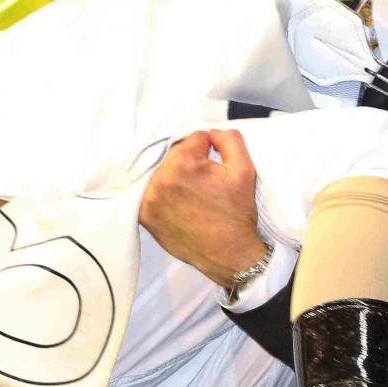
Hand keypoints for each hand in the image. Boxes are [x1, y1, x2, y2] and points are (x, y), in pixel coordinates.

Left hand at [139, 129, 265, 288]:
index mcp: (185, 163)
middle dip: (187, 161)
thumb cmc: (236, 212)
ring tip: (188, 192)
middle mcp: (161, 178)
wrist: (228, 254)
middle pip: (173, 153)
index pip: (193, 138)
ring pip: (160, 170)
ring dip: (172, 175)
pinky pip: (148, 190)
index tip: (213, 167)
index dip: (207, 150)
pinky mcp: (143, 214)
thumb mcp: (244, 169)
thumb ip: (229, 139)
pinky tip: (174, 200)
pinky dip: (159, 191)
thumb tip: (211, 132)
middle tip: (202, 181)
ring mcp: (149, 198)